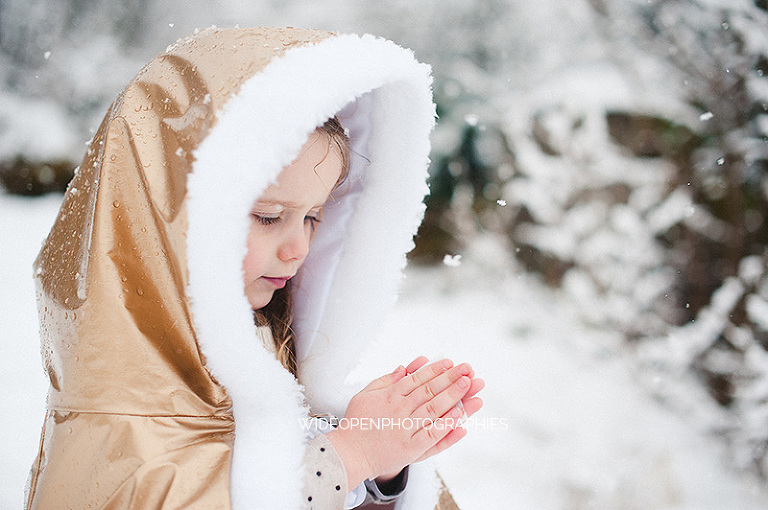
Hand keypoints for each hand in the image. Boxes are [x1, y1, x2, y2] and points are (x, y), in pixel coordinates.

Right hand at [326, 357, 483, 487]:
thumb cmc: (356, 423)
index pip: (417, 379)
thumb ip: (386, 380)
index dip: (435, 370)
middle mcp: (399, 411)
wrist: (349, 454)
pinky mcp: (410, 449)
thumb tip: (404, 367)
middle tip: (467, 370)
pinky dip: (445, 426)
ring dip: (453, 397)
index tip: (450, 363)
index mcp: (390, 396)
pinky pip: (431, 436)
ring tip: (469, 386)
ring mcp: (405, 430)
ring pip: (433, 410)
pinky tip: (460, 418)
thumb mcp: (365, 395)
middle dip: (450, 379)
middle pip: (429, 391)